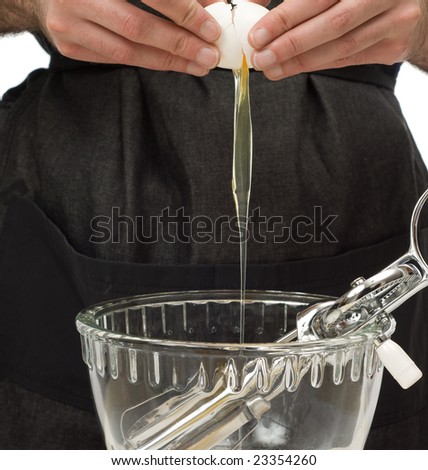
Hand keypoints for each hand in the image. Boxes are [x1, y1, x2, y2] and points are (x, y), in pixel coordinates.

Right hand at [35, 0, 223, 75]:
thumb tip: (207, 4)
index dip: (183, 12)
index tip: (210, 29)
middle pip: (137, 27)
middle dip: (179, 44)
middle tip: (209, 55)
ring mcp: (68, 23)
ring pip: (127, 51)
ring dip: (168, 61)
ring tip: (197, 65)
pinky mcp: (68, 45)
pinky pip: (115, 60)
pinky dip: (147, 62)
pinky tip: (171, 64)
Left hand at [248, 0, 425, 79]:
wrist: (408, 2)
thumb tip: (250, 6)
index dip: (285, 17)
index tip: (257, 35)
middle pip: (332, 22)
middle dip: (291, 44)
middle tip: (261, 58)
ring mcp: (395, 17)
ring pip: (341, 46)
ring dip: (301, 62)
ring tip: (271, 69)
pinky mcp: (394, 45)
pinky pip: (349, 59)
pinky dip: (318, 64)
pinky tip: (293, 68)